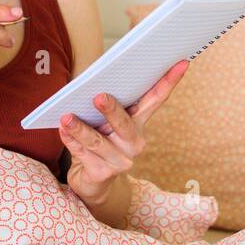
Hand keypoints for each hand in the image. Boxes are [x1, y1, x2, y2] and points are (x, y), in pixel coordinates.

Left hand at [60, 60, 189, 203]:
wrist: (92, 182)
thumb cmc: (99, 142)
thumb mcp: (107, 123)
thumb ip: (108, 105)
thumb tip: (96, 83)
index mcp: (138, 124)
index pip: (156, 100)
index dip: (169, 81)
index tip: (182, 62)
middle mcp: (134, 143)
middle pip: (124, 124)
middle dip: (111, 110)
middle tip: (99, 97)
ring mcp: (120, 161)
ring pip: (98, 141)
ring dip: (81, 129)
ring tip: (66, 117)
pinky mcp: (103, 174)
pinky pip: (83, 154)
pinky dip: (71, 141)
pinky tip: (62, 130)